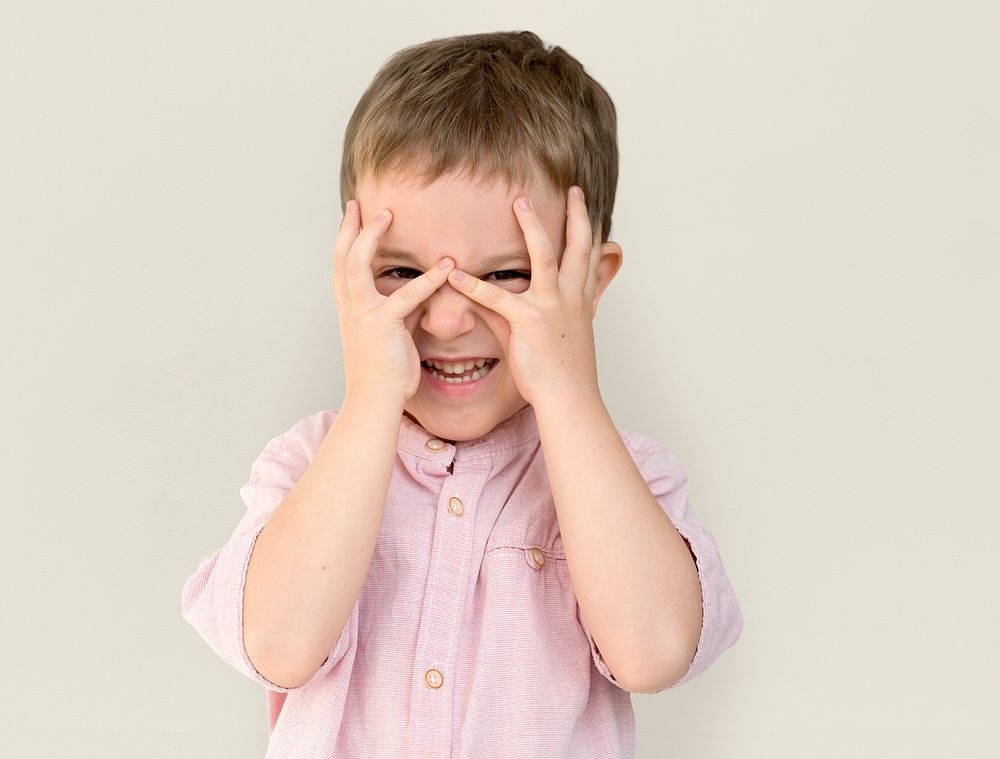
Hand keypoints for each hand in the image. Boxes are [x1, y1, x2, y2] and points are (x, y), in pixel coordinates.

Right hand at [332, 200, 454, 405]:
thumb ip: (403, 310)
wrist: (374, 400)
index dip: (347, 239)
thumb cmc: (385, 372)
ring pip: (358, 265)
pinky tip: (446, 265)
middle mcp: (350, 307)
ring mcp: (362, 314)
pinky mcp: (381, 325)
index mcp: (350, 309)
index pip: (342, 265)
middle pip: (341, 257)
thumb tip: (421, 293)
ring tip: (387, 215)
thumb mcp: (392, 334)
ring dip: (371, 236)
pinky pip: (406, 295)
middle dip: (349, 227)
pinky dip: (428, 279)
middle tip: (359, 203)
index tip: (353, 216)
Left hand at [445, 187, 603, 406]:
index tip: (589, 208)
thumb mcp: (561, 336)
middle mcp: (572, 298)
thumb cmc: (565, 372)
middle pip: (579, 246)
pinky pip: (497, 298)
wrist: (569, 398)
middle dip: (577, 215)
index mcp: (581, 301)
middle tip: (573, 188)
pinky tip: (455, 273)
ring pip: (546, 256)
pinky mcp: (529, 322)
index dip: (592, 231)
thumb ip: (536, 312)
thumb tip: (512, 301)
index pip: (590, 258)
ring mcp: (553, 307)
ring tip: (519, 202)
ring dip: (532, 226)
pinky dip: (473, 285)